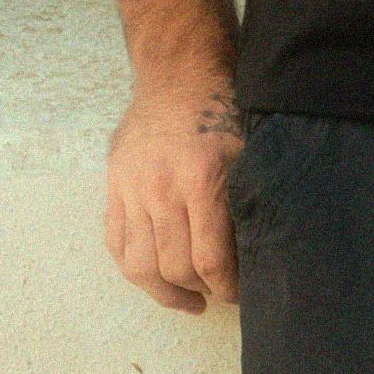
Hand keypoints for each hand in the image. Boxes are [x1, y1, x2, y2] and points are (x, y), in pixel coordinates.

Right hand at [107, 70, 242, 312]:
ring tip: (186, 297)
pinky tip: (154, 275)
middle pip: (174, 268)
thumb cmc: (225, 112)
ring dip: (164, 290)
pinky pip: (115, 242)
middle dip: (199, 290)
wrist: (180, 75)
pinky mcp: (113, 185)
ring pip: (139, 264)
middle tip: (216, 292)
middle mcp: (161, 188)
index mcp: (202, 181)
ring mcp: (132, 188)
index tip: (237, 294)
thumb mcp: (250, 154)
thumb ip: (248, 204)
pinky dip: (133, 267)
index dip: (226, 288)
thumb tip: (259, 255)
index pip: (210, 260)